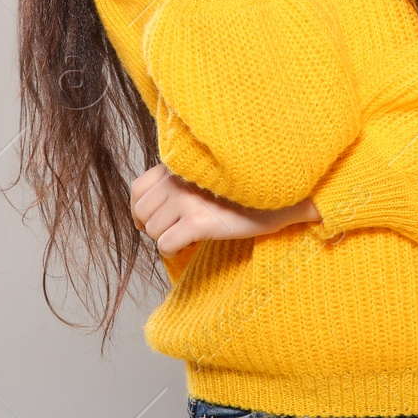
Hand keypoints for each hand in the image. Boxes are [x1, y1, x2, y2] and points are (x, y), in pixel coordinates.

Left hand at [130, 163, 315, 257]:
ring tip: (190, 236)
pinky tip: (193, 245)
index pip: (138, 188)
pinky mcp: (198, 222)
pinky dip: (175, 251)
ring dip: (168, 239)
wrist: (280, 195)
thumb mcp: (207, 174)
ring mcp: (186, 200)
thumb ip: (181, 180)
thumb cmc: (245, 187)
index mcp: (178, 166)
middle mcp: (177, 180)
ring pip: (154, 231)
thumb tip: (153, 206)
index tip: (148, 221)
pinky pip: (166, 245)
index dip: (139, 209)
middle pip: (143, 213)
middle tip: (176, 231)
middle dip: (155, 227)